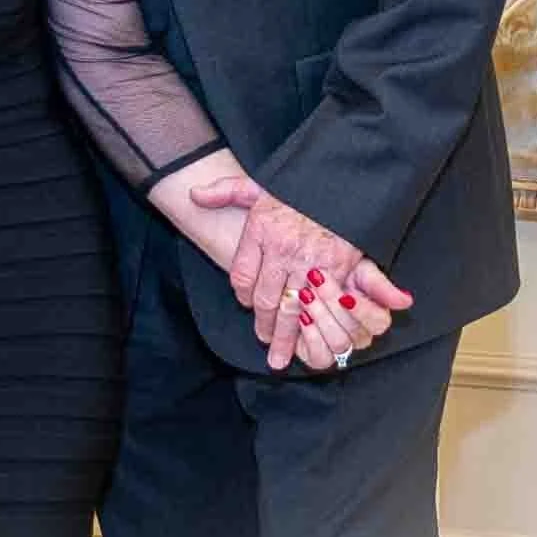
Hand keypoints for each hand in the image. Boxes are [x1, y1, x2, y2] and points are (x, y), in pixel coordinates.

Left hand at [190, 172, 413, 371]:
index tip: (248, 303)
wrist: (343, 179)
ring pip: (289, 309)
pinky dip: (313, 326)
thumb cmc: (300, 186)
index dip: (243, 295)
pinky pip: (319, 305)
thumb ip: (225, 191)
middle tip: (262, 340)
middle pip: (265, 300)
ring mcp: (309, 261)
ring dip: (283, 336)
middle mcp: (281, 250)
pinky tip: (308, 341)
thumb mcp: (258, 183)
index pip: (241, 276)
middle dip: (263, 325)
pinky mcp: (337, 268)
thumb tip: (193, 195)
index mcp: (260, 231)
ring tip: (278, 356)